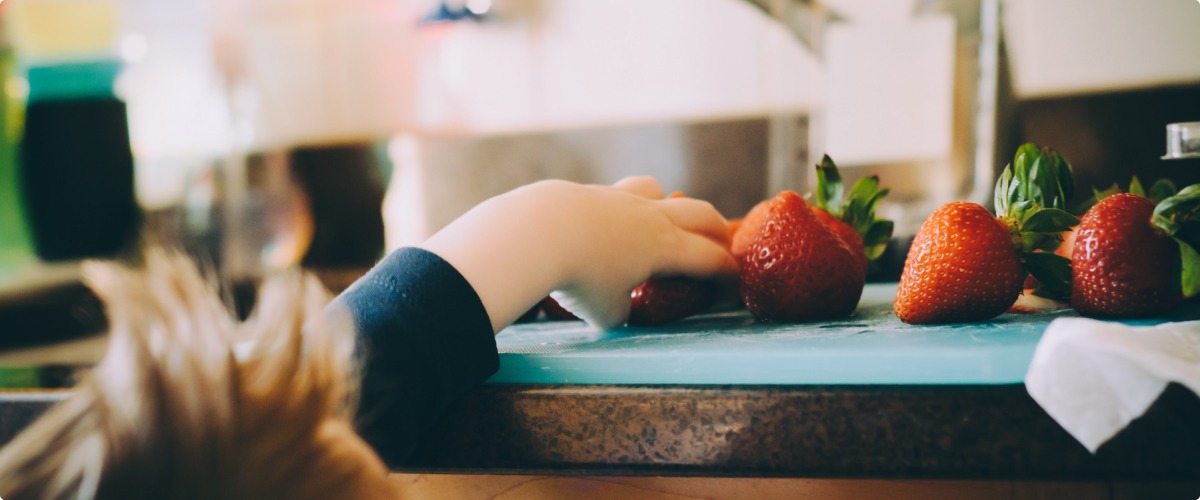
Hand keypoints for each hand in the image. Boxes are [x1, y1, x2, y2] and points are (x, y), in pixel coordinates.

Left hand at [420, 177, 736, 330]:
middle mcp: (650, 217)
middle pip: (700, 213)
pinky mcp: (588, 193)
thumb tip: (618, 308)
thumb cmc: (578, 279)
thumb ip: (620, 311)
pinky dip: (622, 209)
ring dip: (668, 204)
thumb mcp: (606, 313)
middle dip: (716, 230)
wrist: (536, 233)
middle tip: (720, 244)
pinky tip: (605, 225)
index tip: (732, 286)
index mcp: (666, 247)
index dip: (728, 274)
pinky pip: (616, 195)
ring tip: (661, 222)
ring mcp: (618, 199)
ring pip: (657, 190)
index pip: (711, 259)